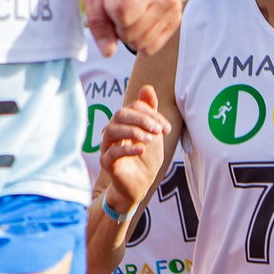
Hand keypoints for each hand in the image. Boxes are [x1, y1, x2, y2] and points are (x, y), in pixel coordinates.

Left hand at [78, 0, 182, 56]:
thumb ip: (98, 22)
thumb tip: (108, 53)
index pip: (122, 17)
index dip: (109, 7)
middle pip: (132, 36)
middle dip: (118, 22)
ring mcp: (174, 10)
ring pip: (142, 45)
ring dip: (129, 29)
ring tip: (130, 4)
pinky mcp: (175, 20)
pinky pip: (151, 47)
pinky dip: (139, 36)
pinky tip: (138, 14)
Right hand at [96, 84, 169, 216]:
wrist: (139, 186)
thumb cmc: (145, 159)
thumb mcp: (153, 134)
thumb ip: (150, 113)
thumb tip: (147, 88)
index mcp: (124, 122)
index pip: (133, 107)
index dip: (151, 114)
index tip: (166, 129)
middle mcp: (113, 131)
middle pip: (120, 114)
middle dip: (141, 119)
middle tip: (158, 131)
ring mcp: (107, 146)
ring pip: (112, 130)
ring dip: (133, 131)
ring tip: (150, 140)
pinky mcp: (107, 162)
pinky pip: (111, 152)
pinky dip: (127, 148)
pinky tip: (142, 149)